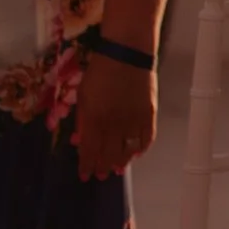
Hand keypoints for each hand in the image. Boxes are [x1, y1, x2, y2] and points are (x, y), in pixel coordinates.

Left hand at [72, 50, 156, 180]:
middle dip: (103, 167)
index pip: (90, 149)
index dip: (87, 164)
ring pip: (128, 150)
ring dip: (121, 162)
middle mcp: (115, 124)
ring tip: (117, 169)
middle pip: (109, 154)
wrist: (127, 53)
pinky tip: (135, 154)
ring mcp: (134, 121)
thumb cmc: (100, 71)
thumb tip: (79, 140)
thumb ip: (83, 119)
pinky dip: (141, 149)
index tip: (85, 175)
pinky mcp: (149, 115)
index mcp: (95, 118)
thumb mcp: (83, 94)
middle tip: (101, 176)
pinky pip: (146, 139)